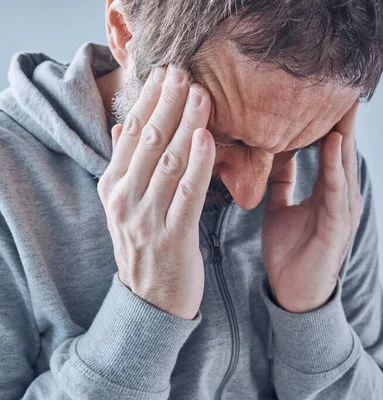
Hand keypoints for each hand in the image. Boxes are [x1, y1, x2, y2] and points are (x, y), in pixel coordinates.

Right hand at [97, 66, 214, 319]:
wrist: (151, 301)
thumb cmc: (147, 246)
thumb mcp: (126, 205)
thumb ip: (127, 166)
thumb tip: (121, 125)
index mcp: (113, 187)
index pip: (131, 134)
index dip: (150, 101)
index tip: (167, 73)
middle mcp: (124, 199)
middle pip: (148, 141)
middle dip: (167, 104)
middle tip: (184, 72)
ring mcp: (146, 219)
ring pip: (168, 162)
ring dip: (185, 125)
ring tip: (200, 94)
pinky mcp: (173, 237)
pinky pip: (187, 193)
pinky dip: (196, 164)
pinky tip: (205, 138)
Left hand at [262, 101, 363, 312]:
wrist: (294, 293)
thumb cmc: (291, 253)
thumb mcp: (281, 209)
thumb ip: (282, 182)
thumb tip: (274, 154)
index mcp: (327, 191)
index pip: (329, 148)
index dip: (328, 120)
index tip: (322, 91)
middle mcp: (340, 196)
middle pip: (342, 149)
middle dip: (342, 117)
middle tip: (341, 83)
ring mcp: (342, 210)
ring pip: (343, 163)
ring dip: (343, 133)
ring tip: (343, 102)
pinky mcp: (337, 225)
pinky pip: (336, 190)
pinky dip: (334, 165)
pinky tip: (332, 143)